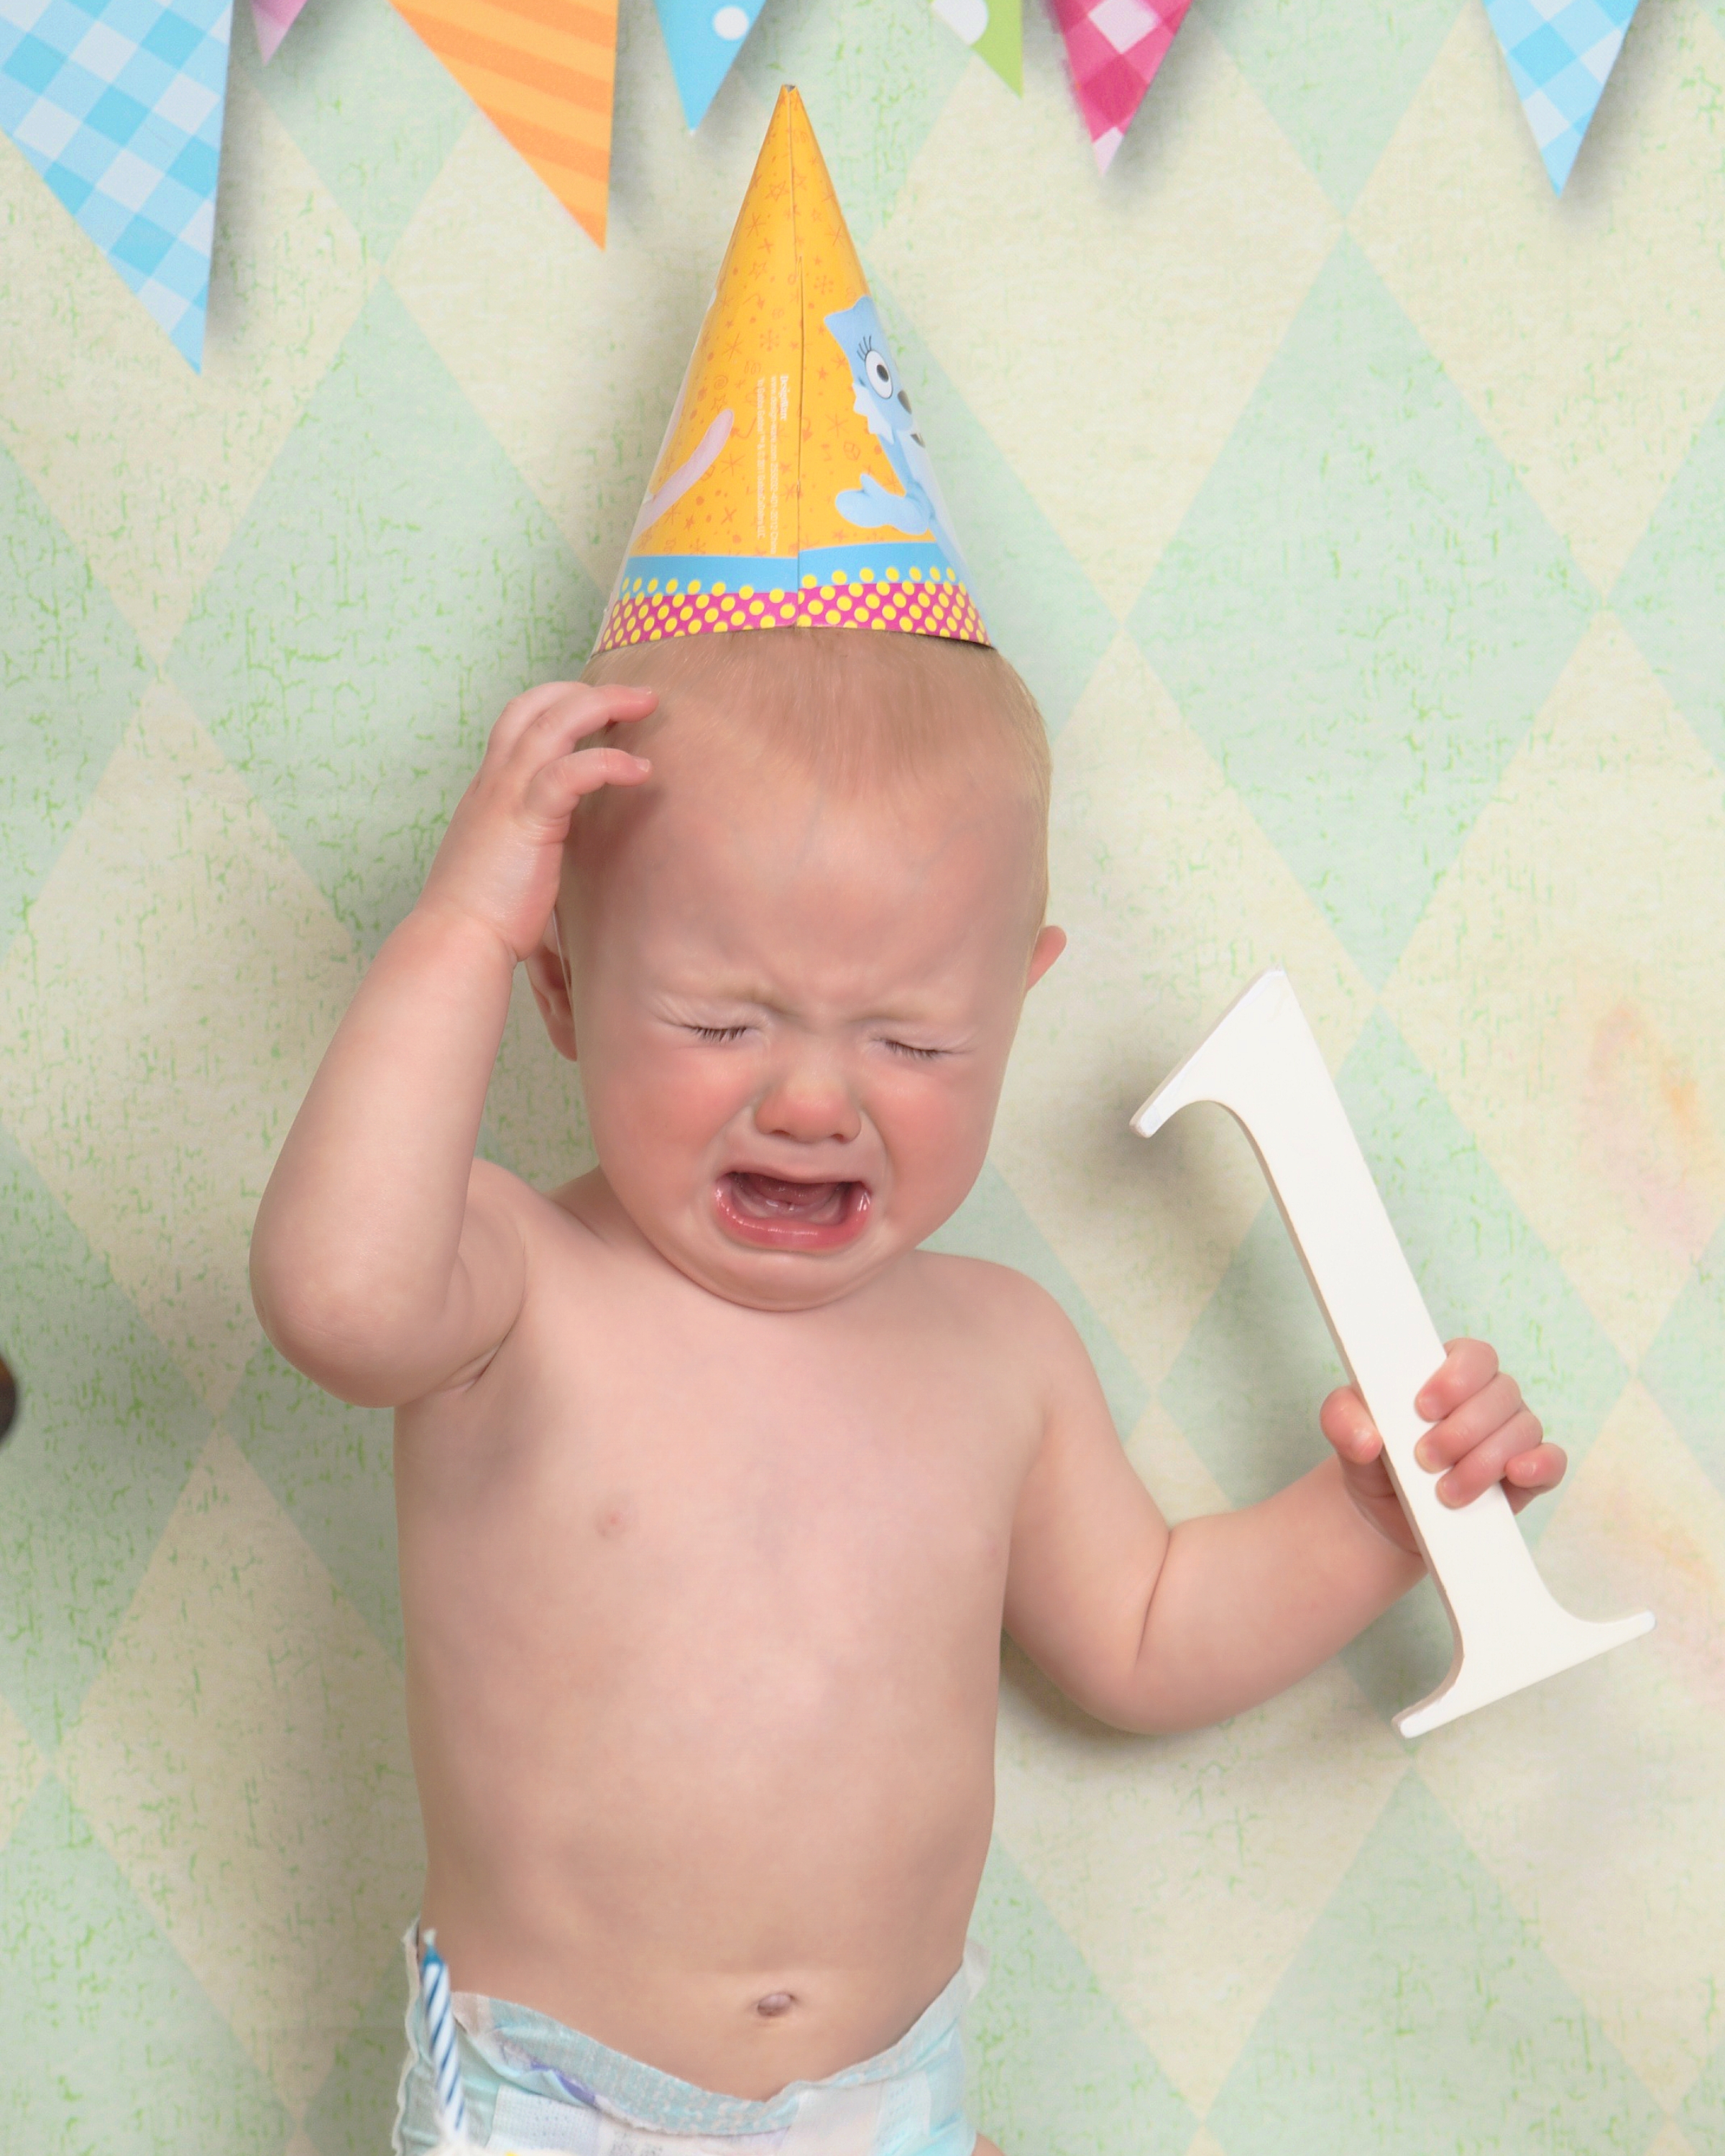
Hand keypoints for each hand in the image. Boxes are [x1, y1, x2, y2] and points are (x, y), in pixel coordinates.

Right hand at [417, 681, 656, 959]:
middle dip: (586, 689)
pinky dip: (608, 761)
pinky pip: (571, 772)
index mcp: (490, 790)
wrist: (457, 940)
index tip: (600, 708)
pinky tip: (641, 768)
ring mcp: (508, 795)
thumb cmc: (484, 915)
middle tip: (634, 694)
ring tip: (647, 703)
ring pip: (553, 722)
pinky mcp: (528, 819)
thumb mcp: (505, 861)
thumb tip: (558, 846)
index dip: (559, 703)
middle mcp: (495, 781)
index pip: (520, 721)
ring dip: (604, 704)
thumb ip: (529, 838)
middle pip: (535, 704)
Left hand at [1320, 1338, 1566, 1555]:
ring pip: (1523, 1428)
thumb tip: (1368, 1439)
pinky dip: (1538, 1465)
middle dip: (1462, 1430)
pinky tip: (1514, 1474)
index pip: (1474, 1355)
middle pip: (1502, 1393)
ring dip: (1484, 1461)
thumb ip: (1342, 1418)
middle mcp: (1487, 1399)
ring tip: (1444, 1492)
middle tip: (1424, 1459)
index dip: (1455, 1377)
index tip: (1422, 1407)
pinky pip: (1551, 1461)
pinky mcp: (1526, 1476)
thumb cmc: (1372, 1454)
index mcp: (1448, 1374)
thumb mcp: (1345, 1429)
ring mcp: (1511, 1436)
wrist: (1382, 1511)